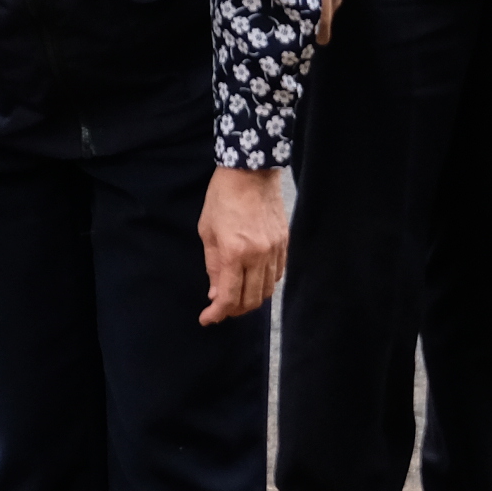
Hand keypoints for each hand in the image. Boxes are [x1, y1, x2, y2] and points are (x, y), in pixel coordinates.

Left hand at [198, 166, 287, 324]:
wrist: (251, 171)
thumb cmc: (223, 197)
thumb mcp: (207, 232)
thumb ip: (213, 265)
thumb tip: (216, 293)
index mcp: (234, 252)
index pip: (228, 297)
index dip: (217, 314)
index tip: (207, 319)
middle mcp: (258, 255)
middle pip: (251, 300)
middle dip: (234, 311)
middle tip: (220, 309)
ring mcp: (275, 250)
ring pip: (267, 290)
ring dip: (251, 300)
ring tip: (237, 297)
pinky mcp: (284, 243)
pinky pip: (278, 275)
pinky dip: (265, 285)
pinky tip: (253, 281)